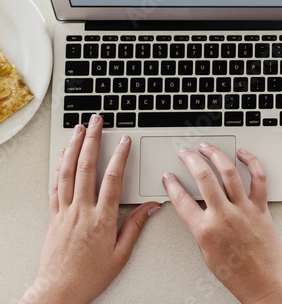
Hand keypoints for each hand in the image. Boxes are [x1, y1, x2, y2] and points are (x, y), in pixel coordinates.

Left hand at [20, 114, 159, 303]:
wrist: (60, 290)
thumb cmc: (90, 275)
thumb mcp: (120, 255)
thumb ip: (135, 227)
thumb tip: (150, 207)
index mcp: (101, 218)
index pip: (112, 179)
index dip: (119, 156)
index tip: (124, 141)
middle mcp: (81, 209)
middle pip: (86, 166)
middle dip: (93, 140)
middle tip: (97, 122)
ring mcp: (65, 209)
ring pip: (68, 171)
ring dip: (73, 146)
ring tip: (79, 129)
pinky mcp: (53, 213)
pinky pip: (55, 184)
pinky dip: (59, 165)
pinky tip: (63, 154)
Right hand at [163, 144, 281, 303]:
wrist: (264, 285)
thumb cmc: (236, 273)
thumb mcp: (205, 251)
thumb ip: (198, 225)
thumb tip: (193, 207)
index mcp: (206, 230)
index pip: (181, 199)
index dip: (171, 184)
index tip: (168, 177)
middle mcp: (224, 216)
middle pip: (203, 177)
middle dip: (189, 159)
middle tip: (184, 152)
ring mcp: (244, 210)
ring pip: (228, 172)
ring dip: (215, 154)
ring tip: (206, 147)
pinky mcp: (260, 208)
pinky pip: (258, 178)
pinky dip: (251, 162)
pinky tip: (242, 154)